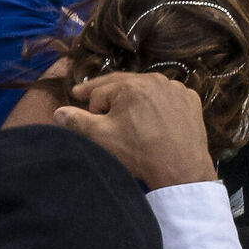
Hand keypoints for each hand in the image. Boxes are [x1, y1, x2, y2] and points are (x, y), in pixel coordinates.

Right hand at [54, 71, 218, 189]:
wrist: (181, 169)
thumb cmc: (138, 152)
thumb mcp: (101, 137)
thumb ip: (76, 121)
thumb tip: (57, 112)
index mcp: (130, 85)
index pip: (100, 93)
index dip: (93, 110)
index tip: (92, 123)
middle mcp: (155, 79)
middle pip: (123, 86)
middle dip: (108, 96)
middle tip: (90, 98)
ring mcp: (177, 89)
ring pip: (146, 90)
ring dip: (135, 98)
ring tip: (126, 111)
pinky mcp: (191, 101)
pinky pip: (167, 98)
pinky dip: (158, 105)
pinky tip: (155, 117)